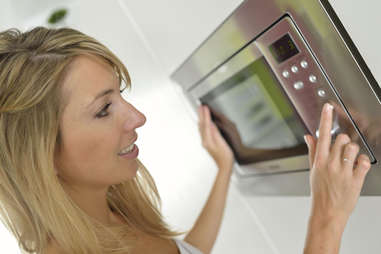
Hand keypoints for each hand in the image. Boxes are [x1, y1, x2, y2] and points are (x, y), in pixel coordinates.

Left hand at [198, 105, 233, 171]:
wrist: (225, 167)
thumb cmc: (226, 157)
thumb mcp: (222, 143)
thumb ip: (215, 133)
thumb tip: (211, 124)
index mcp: (208, 140)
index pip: (206, 124)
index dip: (205, 114)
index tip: (205, 107)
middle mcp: (205, 141)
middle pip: (201, 125)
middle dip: (201, 115)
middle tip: (200, 106)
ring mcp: (205, 143)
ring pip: (201, 128)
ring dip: (201, 119)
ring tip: (200, 111)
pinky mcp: (207, 144)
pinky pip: (203, 132)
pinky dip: (203, 125)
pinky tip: (204, 123)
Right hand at [304, 103, 370, 222]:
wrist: (327, 212)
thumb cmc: (320, 192)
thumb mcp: (313, 171)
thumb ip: (312, 151)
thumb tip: (309, 137)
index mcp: (319, 161)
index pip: (322, 135)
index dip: (325, 119)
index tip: (328, 107)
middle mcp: (331, 165)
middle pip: (341, 139)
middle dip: (343, 142)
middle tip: (342, 151)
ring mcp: (343, 172)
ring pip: (353, 148)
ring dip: (353, 152)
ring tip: (350, 161)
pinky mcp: (356, 179)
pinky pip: (364, 162)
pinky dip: (363, 162)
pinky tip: (357, 167)